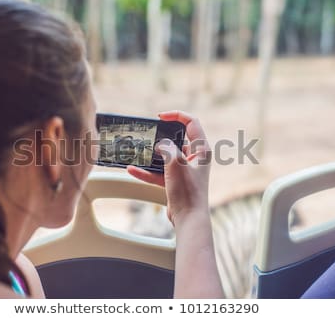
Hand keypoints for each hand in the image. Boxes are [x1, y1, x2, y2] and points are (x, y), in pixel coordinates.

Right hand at [127, 110, 210, 225]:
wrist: (188, 218)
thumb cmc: (188, 191)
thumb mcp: (176, 162)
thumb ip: (167, 148)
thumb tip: (160, 145)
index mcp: (201, 149)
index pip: (192, 123)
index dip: (176, 116)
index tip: (160, 117)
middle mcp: (195, 158)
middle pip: (177, 139)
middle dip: (161, 136)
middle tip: (148, 134)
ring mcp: (185, 170)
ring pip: (166, 157)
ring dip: (152, 155)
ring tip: (138, 151)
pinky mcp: (176, 181)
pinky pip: (160, 172)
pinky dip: (148, 171)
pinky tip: (133, 170)